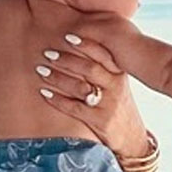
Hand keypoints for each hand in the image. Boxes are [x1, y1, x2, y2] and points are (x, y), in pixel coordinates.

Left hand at [36, 33, 148, 156]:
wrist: (131, 135)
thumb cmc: (116, 102)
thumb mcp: (115, 81)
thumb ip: (102, 65)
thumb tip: (77, 40)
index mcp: (118, 73)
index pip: (102, 54)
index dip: (85, 44)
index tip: (67, 36)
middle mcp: (115, 86)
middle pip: (89, 68)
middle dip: (66, 59)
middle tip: (47, 53)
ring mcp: (108, 104)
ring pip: (80, 87)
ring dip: (58, 77)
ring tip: (41, 69)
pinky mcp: (100, 121)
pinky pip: (75, 108)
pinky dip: (57, 100)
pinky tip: (44, 93)